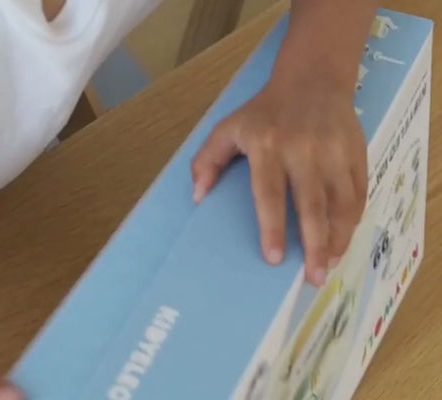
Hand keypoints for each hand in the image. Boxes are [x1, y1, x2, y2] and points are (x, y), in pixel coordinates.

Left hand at [191, 75, 366, 285]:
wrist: (312, 79)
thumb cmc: (264, 111)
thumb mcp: (228, 127)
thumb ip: (207, 160)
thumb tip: (196, 196)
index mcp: (268, 146)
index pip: (270, 194)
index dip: (273, 228)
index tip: (274, 258)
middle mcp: (304, 150)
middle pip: (312, 205)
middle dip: (314, 244)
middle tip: (313, 277)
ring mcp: (334, 152)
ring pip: (341, 203)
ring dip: (338, 238)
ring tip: (330, 265)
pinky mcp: (357, 152)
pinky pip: (359, 192)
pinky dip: (353, 219)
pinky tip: (344, 238)